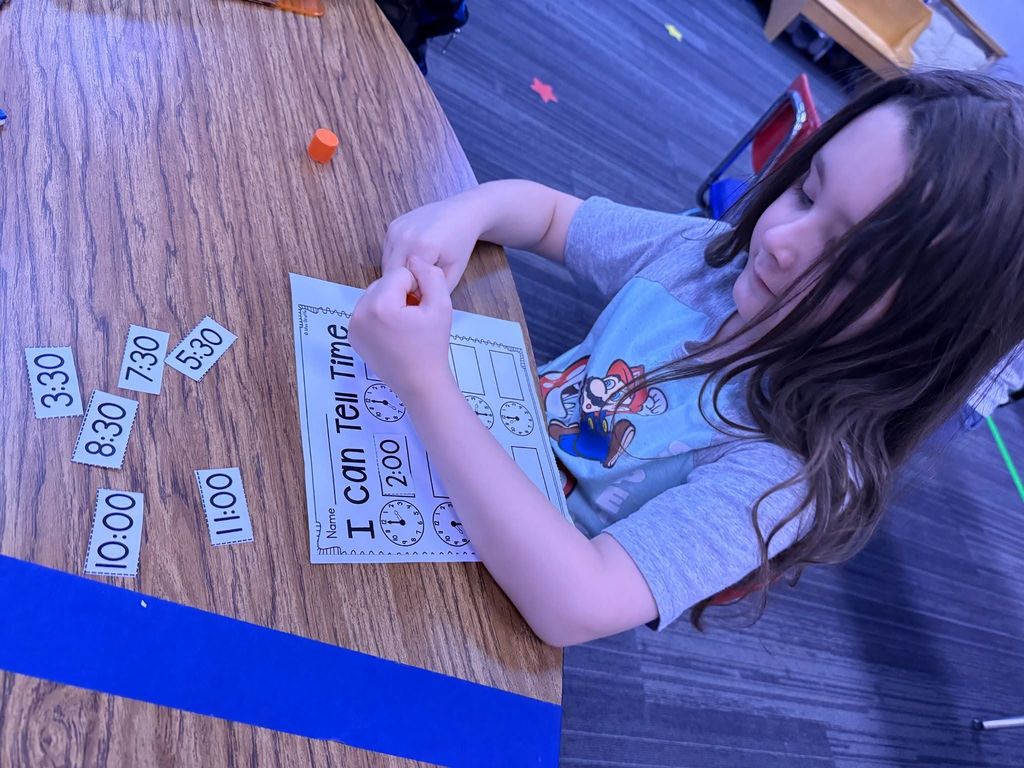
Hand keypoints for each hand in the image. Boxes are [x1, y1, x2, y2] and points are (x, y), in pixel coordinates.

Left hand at [349, 260, 454, 403]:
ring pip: (375, 295)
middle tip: (415, 318)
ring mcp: (352, 326)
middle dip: (401, 294)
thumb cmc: (433, 345)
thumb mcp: (441, 305)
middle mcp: (359, 313)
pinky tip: (394, 332)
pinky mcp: (352, 335)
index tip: (423, 309)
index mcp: (379, 305)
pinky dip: (380, 315)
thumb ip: (430, 275)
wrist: (420, 383)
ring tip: (405, 325)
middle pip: (384, 283)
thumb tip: (415, 258)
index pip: (400, 274)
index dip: (417, 287)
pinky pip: (367, 311)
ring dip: (391, 303)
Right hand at [381, 196, 483, 292]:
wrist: (461, 214)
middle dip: (402, 285)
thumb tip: (415, 305)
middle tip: (418, 288)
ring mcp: (396, 229)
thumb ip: (434, 291)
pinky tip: (412, 261)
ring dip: (397, 274)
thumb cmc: (460, 243)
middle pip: (392, 274)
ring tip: (416, 275)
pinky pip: (387, 252)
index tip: (424, 295)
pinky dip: (396, 261)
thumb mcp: (454, 273)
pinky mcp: (392, 226)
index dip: (413, 293)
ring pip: (386, 264)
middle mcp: (405, 236)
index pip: (406, 283)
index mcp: (423, 248)